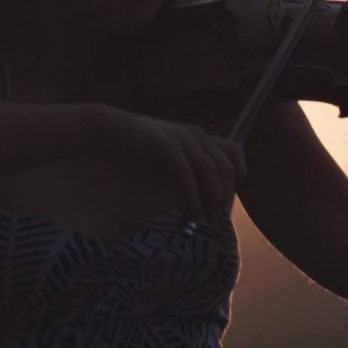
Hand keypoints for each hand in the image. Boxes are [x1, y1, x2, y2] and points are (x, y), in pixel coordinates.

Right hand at [95, 105, 246, 220]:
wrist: (111, 129)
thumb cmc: (139, 147)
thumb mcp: (170, 159)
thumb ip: (187, 170)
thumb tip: (202, 197)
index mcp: (200, 136)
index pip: (235, 154)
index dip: (236, 179)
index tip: (226, 201)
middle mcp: (197, 134)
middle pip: (226, 167)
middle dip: (226, 195)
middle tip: (219, 218)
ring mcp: (183, 137)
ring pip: (211, 170)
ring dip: (212, 197)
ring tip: (209, 217)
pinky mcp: (167, 144)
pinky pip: (187, 172)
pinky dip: (192, 193)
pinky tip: (192, 208)